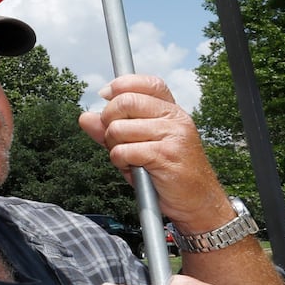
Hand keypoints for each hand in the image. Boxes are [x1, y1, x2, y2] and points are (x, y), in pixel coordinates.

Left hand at [77, 75, 233, 231]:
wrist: (198, 201)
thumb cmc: (168, 172)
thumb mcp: (139, 144)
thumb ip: (112, 129)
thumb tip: (86, 117)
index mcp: (171, 110)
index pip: (146, 83)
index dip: (120, 86)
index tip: (106, 98)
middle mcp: (174, 118)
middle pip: (124, 102)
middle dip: (109, 122)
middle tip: (116, 140)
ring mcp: (172, 135)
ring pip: (119, 128)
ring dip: (114, 147)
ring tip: (129, 158)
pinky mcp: (166, 155)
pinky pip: (123, 151)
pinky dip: (120, 162)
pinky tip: (134, 169)